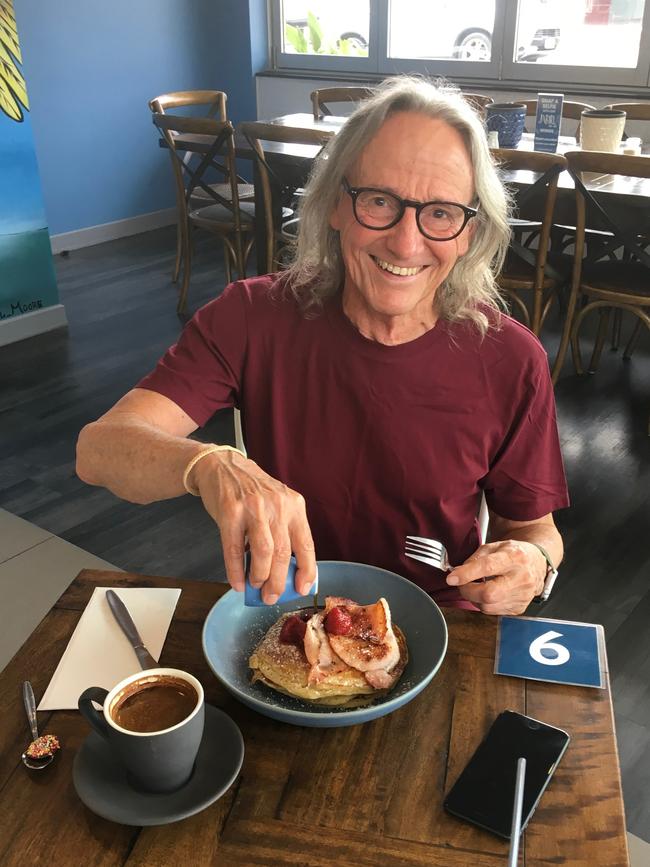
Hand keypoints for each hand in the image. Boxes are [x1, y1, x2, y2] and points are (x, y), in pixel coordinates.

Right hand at [192, 450, 315, 603]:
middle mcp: (276, 505)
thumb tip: (286, 572)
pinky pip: (234, 549)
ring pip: (263, 552)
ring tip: (256, 588)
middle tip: (272, 597)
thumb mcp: (277, 503)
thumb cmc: (251, 490)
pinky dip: (236, 571)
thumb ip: (284, 531)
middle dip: (278, 582)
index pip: (305, 544)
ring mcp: (252, 508)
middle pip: (283, 552)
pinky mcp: (229, 512)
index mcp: (293, 505)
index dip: (306, 570)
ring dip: (260, 576)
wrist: (221, 466)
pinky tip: (237, 582)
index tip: (302, 588)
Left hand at [446, 540, 546, 614]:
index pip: (488, 567)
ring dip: (474, 598)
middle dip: (468, 591)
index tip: (452, 578)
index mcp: (514, 557)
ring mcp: (522, 595)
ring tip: (476, 586)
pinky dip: (484, 603)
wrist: (536, 563)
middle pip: (489, 593)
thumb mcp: (494, 546)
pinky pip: (493, 611)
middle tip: (462, 584)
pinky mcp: (519, 608)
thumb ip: (475, 559)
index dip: (467, 574)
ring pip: (488, 606)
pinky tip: (488, 593)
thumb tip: (458, 573)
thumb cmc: (513, 554)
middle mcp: (521, 578)